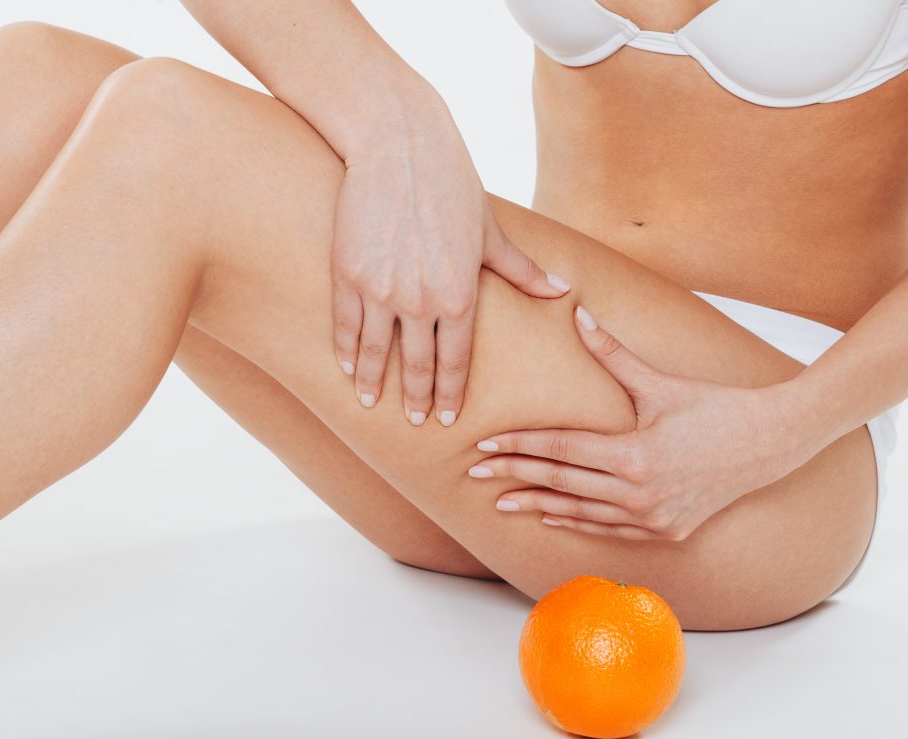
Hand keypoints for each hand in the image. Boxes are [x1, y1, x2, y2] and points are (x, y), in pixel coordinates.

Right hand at [330, 115, 569, 426]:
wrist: (399, 146)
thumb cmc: (452, 184)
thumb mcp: (491, 230)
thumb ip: (521, 269)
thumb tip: (561, 290)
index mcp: (460, 294)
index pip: (456, 360)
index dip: (451, 392)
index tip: (448, 418)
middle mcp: (421, 301)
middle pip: (417, 365)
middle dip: (417, 399)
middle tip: (415, 422)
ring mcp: (381, 290)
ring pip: (375, 352)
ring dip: (374, 383)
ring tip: (370, 403)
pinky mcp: (348, 273)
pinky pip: (345, 325)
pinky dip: (346, 349)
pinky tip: (347, 366)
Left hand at [469, 305, 816, 540]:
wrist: (771, 444)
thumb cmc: (716, 407)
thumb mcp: (661, 383)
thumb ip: (612, 354)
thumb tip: (577, 315)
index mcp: (633, 455)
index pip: (559, 450)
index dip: (518, 446)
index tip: (485, 445)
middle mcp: (639, 494)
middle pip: (561, 482)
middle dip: (516, 476)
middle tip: (476, 473)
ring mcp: (653, 518)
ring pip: (581, 512)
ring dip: (539, 504)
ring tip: (503, 501)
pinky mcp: (666, 531)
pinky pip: (609, 529)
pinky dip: (578, 521)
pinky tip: (551, 515)